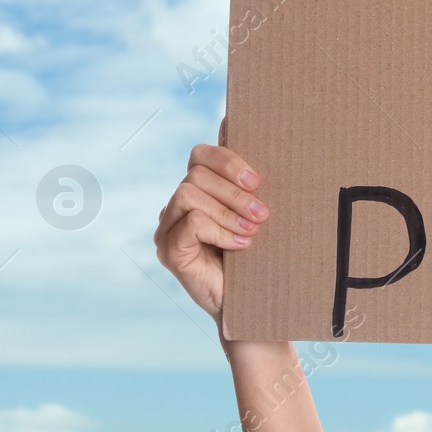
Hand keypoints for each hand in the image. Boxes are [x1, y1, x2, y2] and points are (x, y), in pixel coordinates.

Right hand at [154, 129, 267, 321]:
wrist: (252, 302)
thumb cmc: (258, 253)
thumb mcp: (256, 212)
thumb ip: (250, 183)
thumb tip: (247, 129)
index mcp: (198, 190)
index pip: (200, 155)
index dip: (228, 160)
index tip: (257, 181)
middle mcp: (176, 206)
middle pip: (195, 174)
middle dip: (234, 192)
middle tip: (263, 214)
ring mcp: (167, 229)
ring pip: (189, 194)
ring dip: (228, 211)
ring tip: (253, 230)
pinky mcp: (169, 251)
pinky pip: (191, 224)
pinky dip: (220, 231)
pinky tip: (241, 245)